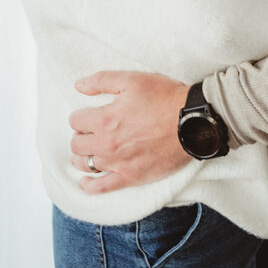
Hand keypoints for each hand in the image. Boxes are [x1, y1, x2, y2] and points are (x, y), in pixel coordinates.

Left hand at [69, 71, 189, 193]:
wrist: (192, 122)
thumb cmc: (165, 98)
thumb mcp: (133, 80)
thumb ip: (102, 81)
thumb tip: (79, 85)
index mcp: (105, 118)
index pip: (75, 120)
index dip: (81, 115)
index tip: (89, 114)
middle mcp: (107, 143)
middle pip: (77, 144)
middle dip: (81, 135)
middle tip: (92, 130)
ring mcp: (118, 163)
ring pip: (85, 164)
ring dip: (83, 156)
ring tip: (91, 150)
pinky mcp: (131, 177)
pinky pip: (101, 187)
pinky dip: (90, 185)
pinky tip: (87, 181)